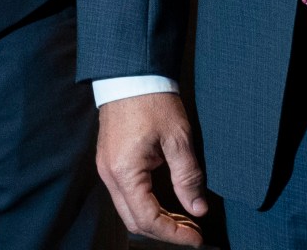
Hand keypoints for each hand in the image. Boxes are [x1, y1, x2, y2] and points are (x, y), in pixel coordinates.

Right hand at [95, 92, 210, 245]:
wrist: (129, 73)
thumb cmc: (152, 101)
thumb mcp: (178, 139)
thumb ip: (188, 178)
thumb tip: (198, 208)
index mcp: (125, 171)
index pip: (148, 218)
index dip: (174, 233)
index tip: (197, 238)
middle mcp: (110, 174)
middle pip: (134, 220)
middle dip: (164, 231)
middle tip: (192, 231)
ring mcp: (107, 167)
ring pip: (128, 209)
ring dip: (156, 218)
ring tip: (184, 217)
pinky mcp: (110, 160)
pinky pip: (126, 194)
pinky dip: (146, 204)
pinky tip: (167, 201)